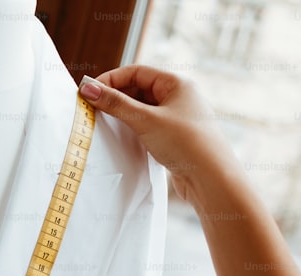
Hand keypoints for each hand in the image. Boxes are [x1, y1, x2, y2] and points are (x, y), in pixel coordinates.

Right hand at [79, 65, 240, 205]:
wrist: (211, 178)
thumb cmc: (187, 144)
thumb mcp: (146, 120)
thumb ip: (115, 104)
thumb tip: (89, 89)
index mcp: (177, 83)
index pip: (136, 71)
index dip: (111, 79)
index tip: (89, 91)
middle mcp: (178, 96)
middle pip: (138, 88)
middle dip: (115, 96)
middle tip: (93, 108)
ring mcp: (176, 116)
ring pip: (141, 107)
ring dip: (122, 113)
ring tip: (104, 122)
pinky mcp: (173, 136)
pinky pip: (147, 124)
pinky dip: (132, 127)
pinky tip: (122, 136)